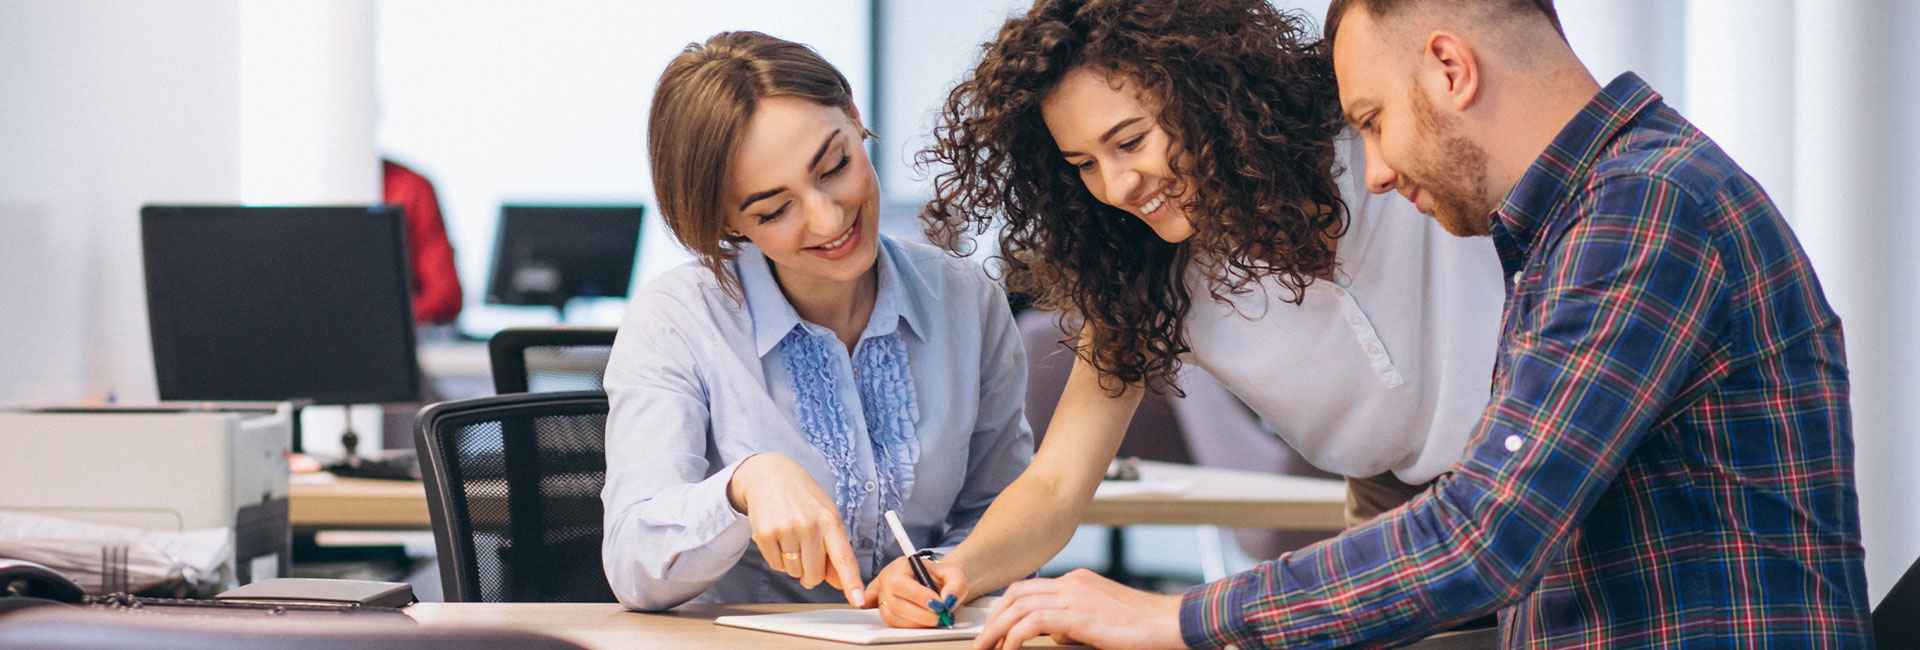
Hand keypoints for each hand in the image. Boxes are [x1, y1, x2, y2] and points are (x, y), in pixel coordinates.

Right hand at [726, 453, 865, 604]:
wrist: (769, 475)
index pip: (843, 557)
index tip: (857, 600)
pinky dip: (778, 558)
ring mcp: (786, 529)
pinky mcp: (765, 534)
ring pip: (794, 572)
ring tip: (791, 538)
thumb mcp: (825, 516)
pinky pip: (776, 565)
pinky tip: (779, 537)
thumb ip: (834, 549)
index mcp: (830, 520)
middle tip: (807, 554)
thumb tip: (838, 582)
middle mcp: (809, 525)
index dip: (851, 582)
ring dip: (793, 564)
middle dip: (812, 573)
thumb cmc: (803, 498)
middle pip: (815, 574)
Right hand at [867, 554, 969, 627]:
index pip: (900, 583)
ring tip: (936, 620)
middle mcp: (887, 580)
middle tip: (941, 617)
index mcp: (901, 566)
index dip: (918, 596)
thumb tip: (948, 600)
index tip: (939, 605)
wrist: (939, 582)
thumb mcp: (955, 574)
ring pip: (892, 616)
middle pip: (895, 603)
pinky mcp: (884, 610)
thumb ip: (956, 585)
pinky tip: (921, 624)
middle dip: (920, 614)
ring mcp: (882, 596)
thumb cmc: (942, 576)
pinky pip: (891, 623)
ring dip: (916, 623)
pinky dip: (908, 627)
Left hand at [973, 569, 1183, 649]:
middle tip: (982, 641)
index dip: (1006, 608)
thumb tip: (1054, 637)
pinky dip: (1014, 636)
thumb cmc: (1144, 628)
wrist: (1171, 622)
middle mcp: (1073, 582)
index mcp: (1078, 581)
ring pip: (1019, 605)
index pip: (1030, 588)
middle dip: (994, 617)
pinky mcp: (1079, 614)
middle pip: (1017, 593)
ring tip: (986, 648)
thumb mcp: (1102, 621)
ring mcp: (1075, 595)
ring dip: (996, 629)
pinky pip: (1032, 622)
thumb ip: (1075, 624)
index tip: (994, 628)